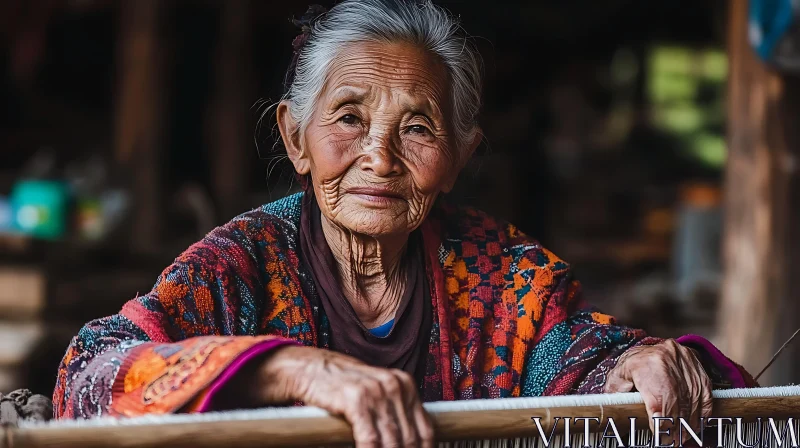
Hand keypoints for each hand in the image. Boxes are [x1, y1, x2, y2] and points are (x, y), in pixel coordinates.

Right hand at [256, 346, 433, 447]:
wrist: (312, 368)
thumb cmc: (344, 386)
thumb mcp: (378, 393)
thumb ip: (396, 413)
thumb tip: (411, 443)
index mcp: (407, 385)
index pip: (426, 431)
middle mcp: (396, 386)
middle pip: (410, 439)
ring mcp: (377, 392)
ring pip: (392, 442)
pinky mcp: (356, 400)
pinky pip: (370, 440)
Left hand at [605, 340, 711, 442]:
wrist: (650, 347)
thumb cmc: (633, 366)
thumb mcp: (619, 377)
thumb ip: (616, 394)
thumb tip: (614, 412)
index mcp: (644, 364)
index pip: (657, 399)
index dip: (660, 421)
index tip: (660, 436)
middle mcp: (667, 360)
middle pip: (677, 402)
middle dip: (675, 426)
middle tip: (673, 441)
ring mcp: (685, 362)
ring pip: (693, 400)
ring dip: (689, 423)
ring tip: (683, 437)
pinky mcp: (698, 366)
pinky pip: (705, 395)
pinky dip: (702, 413)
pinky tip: (695, 425)